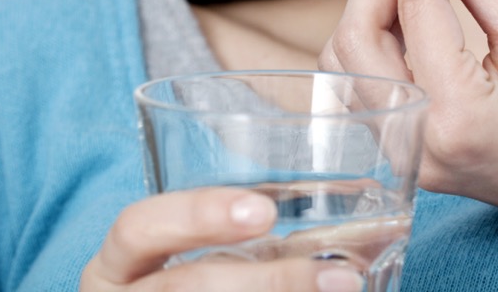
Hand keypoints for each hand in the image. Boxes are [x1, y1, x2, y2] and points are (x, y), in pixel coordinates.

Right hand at [80, 187, 363, 291]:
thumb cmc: (207, 290)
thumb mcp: (223, 267)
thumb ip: (275, 249)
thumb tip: (378, 234)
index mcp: (119, 267)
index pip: (137, 228)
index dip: (196, 215)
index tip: (266, 214)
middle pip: (180, 291)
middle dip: (266, 284)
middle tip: (339, 280)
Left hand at [319, 0, 497, 290]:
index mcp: (457, 112)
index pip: (417, 6)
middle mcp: (416, 143)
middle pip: (356, 38)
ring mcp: (405, 159)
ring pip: (346, 64)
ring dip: (371, 9)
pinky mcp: (404, 160)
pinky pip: (361, 90)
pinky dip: (374, 44)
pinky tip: (410, 19)